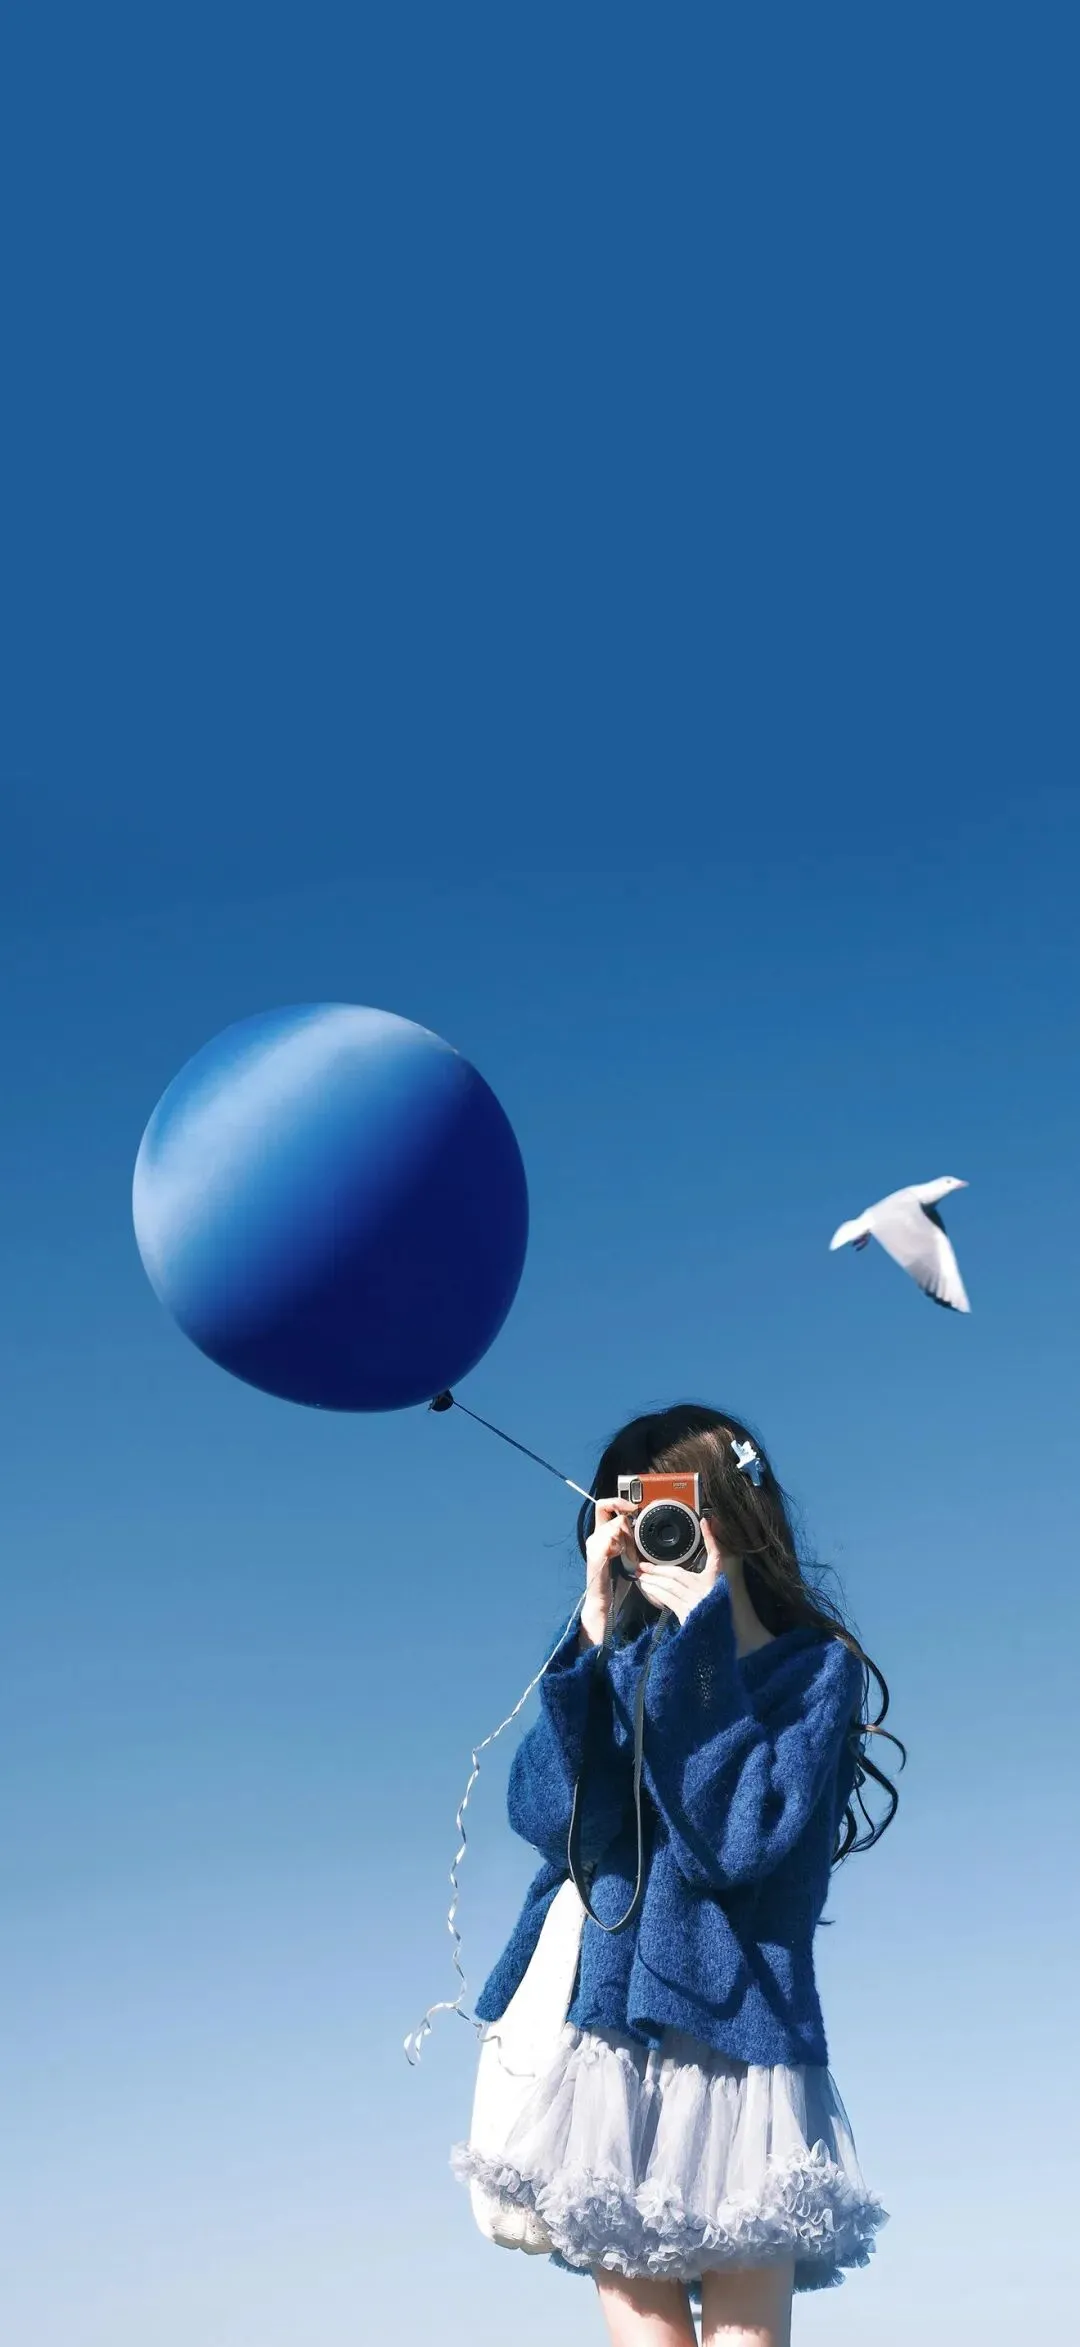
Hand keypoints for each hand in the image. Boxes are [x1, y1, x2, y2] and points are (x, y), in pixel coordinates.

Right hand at [578, 1498, 638, 1648]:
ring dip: (625, 1539)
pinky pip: (608, 1541)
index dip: (618, 1501)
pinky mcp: (595, 1557)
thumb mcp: (628, 1554)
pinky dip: (618, 1547)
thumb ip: (630, 1538)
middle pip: (609, 1514)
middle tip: (631, 1543)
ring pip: (612, 1527)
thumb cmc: (617, 1580)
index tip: (634, 1507)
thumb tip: (640, 1524)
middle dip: (625, 1525)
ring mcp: (594, 1546)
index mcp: (603, 1534)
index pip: (604, 1506)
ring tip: (626, 1555)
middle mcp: (595, 1537)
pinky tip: (620, 1557)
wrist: (605, 1602)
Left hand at [635, 1514, 731, 1625]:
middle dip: (657, 1569)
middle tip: (641, 1565)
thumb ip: (716, 1556)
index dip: (710, 1538)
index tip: (704, 1522)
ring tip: (641, 1575)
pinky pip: (668, 1600)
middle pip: (677, 1575)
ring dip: (652, 1580)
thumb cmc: (724, 1605)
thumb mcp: (725, 1581)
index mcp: (718, 1580)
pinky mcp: (688, 1616)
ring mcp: (696, 1604)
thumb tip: (709, 1528)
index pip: (715, 1555)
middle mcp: (707, 1591)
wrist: (727, 1633)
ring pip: (669, 1587)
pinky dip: (656, 1593)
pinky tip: (648, 1588)